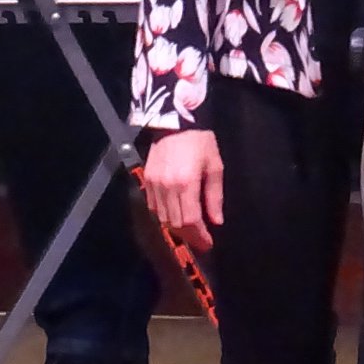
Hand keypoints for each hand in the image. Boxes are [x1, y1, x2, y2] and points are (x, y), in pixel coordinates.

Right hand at [140, 129, 224, 251]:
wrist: (175, 120)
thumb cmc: (200, 141)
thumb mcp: (214, 166)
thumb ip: (214, 196)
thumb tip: (216, 221)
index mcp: (186, 183)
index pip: (190, 220)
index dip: (199, 236)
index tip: (208, 243)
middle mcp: (167, 186)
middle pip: (175, 223)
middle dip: (190, 236)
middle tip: (202, 240)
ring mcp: (154, 184)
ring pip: (162, 218)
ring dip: (177, 228)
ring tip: (191, 230)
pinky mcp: (147, 179)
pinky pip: (153, 207)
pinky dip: (165, 215)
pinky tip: (176, 215)